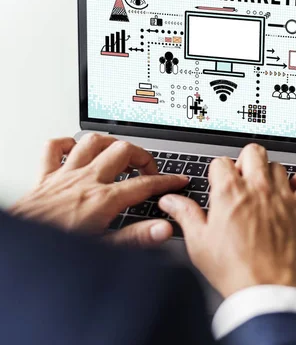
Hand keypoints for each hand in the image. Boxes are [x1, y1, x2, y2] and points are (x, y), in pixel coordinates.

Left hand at [10, 135, 188, 246]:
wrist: (20, 246)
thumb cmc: (56, 250)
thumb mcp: (104, 249)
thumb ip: (137, 238)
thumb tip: (163, 229)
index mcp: (103, 200)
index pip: (144, 185)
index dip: (167, 181)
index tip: (178, 180)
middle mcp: (86, 181)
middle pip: (122, 152)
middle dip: (142, 156)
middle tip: (149, 169)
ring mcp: (64, 175)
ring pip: (92, 142)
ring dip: (110, 144)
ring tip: (120, 153)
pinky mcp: (44, 177)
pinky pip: (54, 148)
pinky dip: (67, 144)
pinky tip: (77, 150)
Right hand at [159, 144, 295, 297]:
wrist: (266, 291)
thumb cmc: (234, 271)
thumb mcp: (199, 243)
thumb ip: (186, 215)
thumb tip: (171, 201)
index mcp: (229, 193)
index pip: (221, 162)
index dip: (218, 172)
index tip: (220, 184)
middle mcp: (257, 189)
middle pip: (252, 152)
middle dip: (245, 162)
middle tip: (242, 182)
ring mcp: (282, 197)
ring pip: (278, 165)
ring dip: (270, 174)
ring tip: (265, 191)